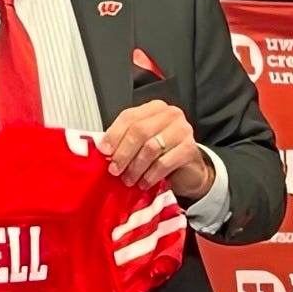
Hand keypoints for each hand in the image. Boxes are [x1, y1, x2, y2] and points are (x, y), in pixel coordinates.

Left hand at [98, 100, 213, 197]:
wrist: (188, 169)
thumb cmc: (161, 153)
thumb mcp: (140, 143)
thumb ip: (123, 140)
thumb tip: (102, 149)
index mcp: (153, 109)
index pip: (129, 116)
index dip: (114, 134)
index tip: (104, 151)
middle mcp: (170, 115)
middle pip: (139, 131)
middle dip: (123, 153)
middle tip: (115, 169)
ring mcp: (182, 130)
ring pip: (151, 148)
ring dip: (135, 167)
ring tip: (128, 179)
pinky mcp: (190, 149)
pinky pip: (164, 163)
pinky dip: (150, 175)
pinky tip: (144, 183)